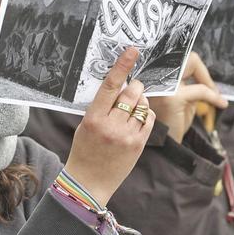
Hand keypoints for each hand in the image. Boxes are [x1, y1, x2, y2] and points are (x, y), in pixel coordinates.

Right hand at [63, 47, 155, 204]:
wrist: (88, 182)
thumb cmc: (84, 150)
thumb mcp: (85, 125)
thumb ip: (101, 107)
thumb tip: (120, 86)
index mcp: (93, 118)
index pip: (110, 86)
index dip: (122, 66)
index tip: (133, 51)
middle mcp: (111, 126)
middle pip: (131, 93)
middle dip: (134, 86)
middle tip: (132, 87)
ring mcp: (127, 136)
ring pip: (142, 105)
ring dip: (140, 101)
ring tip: (132, 108)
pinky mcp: (138, 144)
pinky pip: (148, 119)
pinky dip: (145, 114)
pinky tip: (137, 118)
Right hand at [147, 52, 227, 142]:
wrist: (163, 147)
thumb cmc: (170, 122)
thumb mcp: (179, 96)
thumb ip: (186, 82)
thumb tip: (205, 72)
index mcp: (153, 74)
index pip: (176, 55)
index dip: (196, 68)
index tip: (206, 83)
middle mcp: (153, 74)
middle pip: (183, 55)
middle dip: (202, 71)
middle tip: (211, 89)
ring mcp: (161, 84)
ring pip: (192, 64)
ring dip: (208, 82)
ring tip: (216, 97)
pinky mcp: (172, 97)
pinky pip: (200, 90)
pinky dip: (213, 96)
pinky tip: (221, 104)